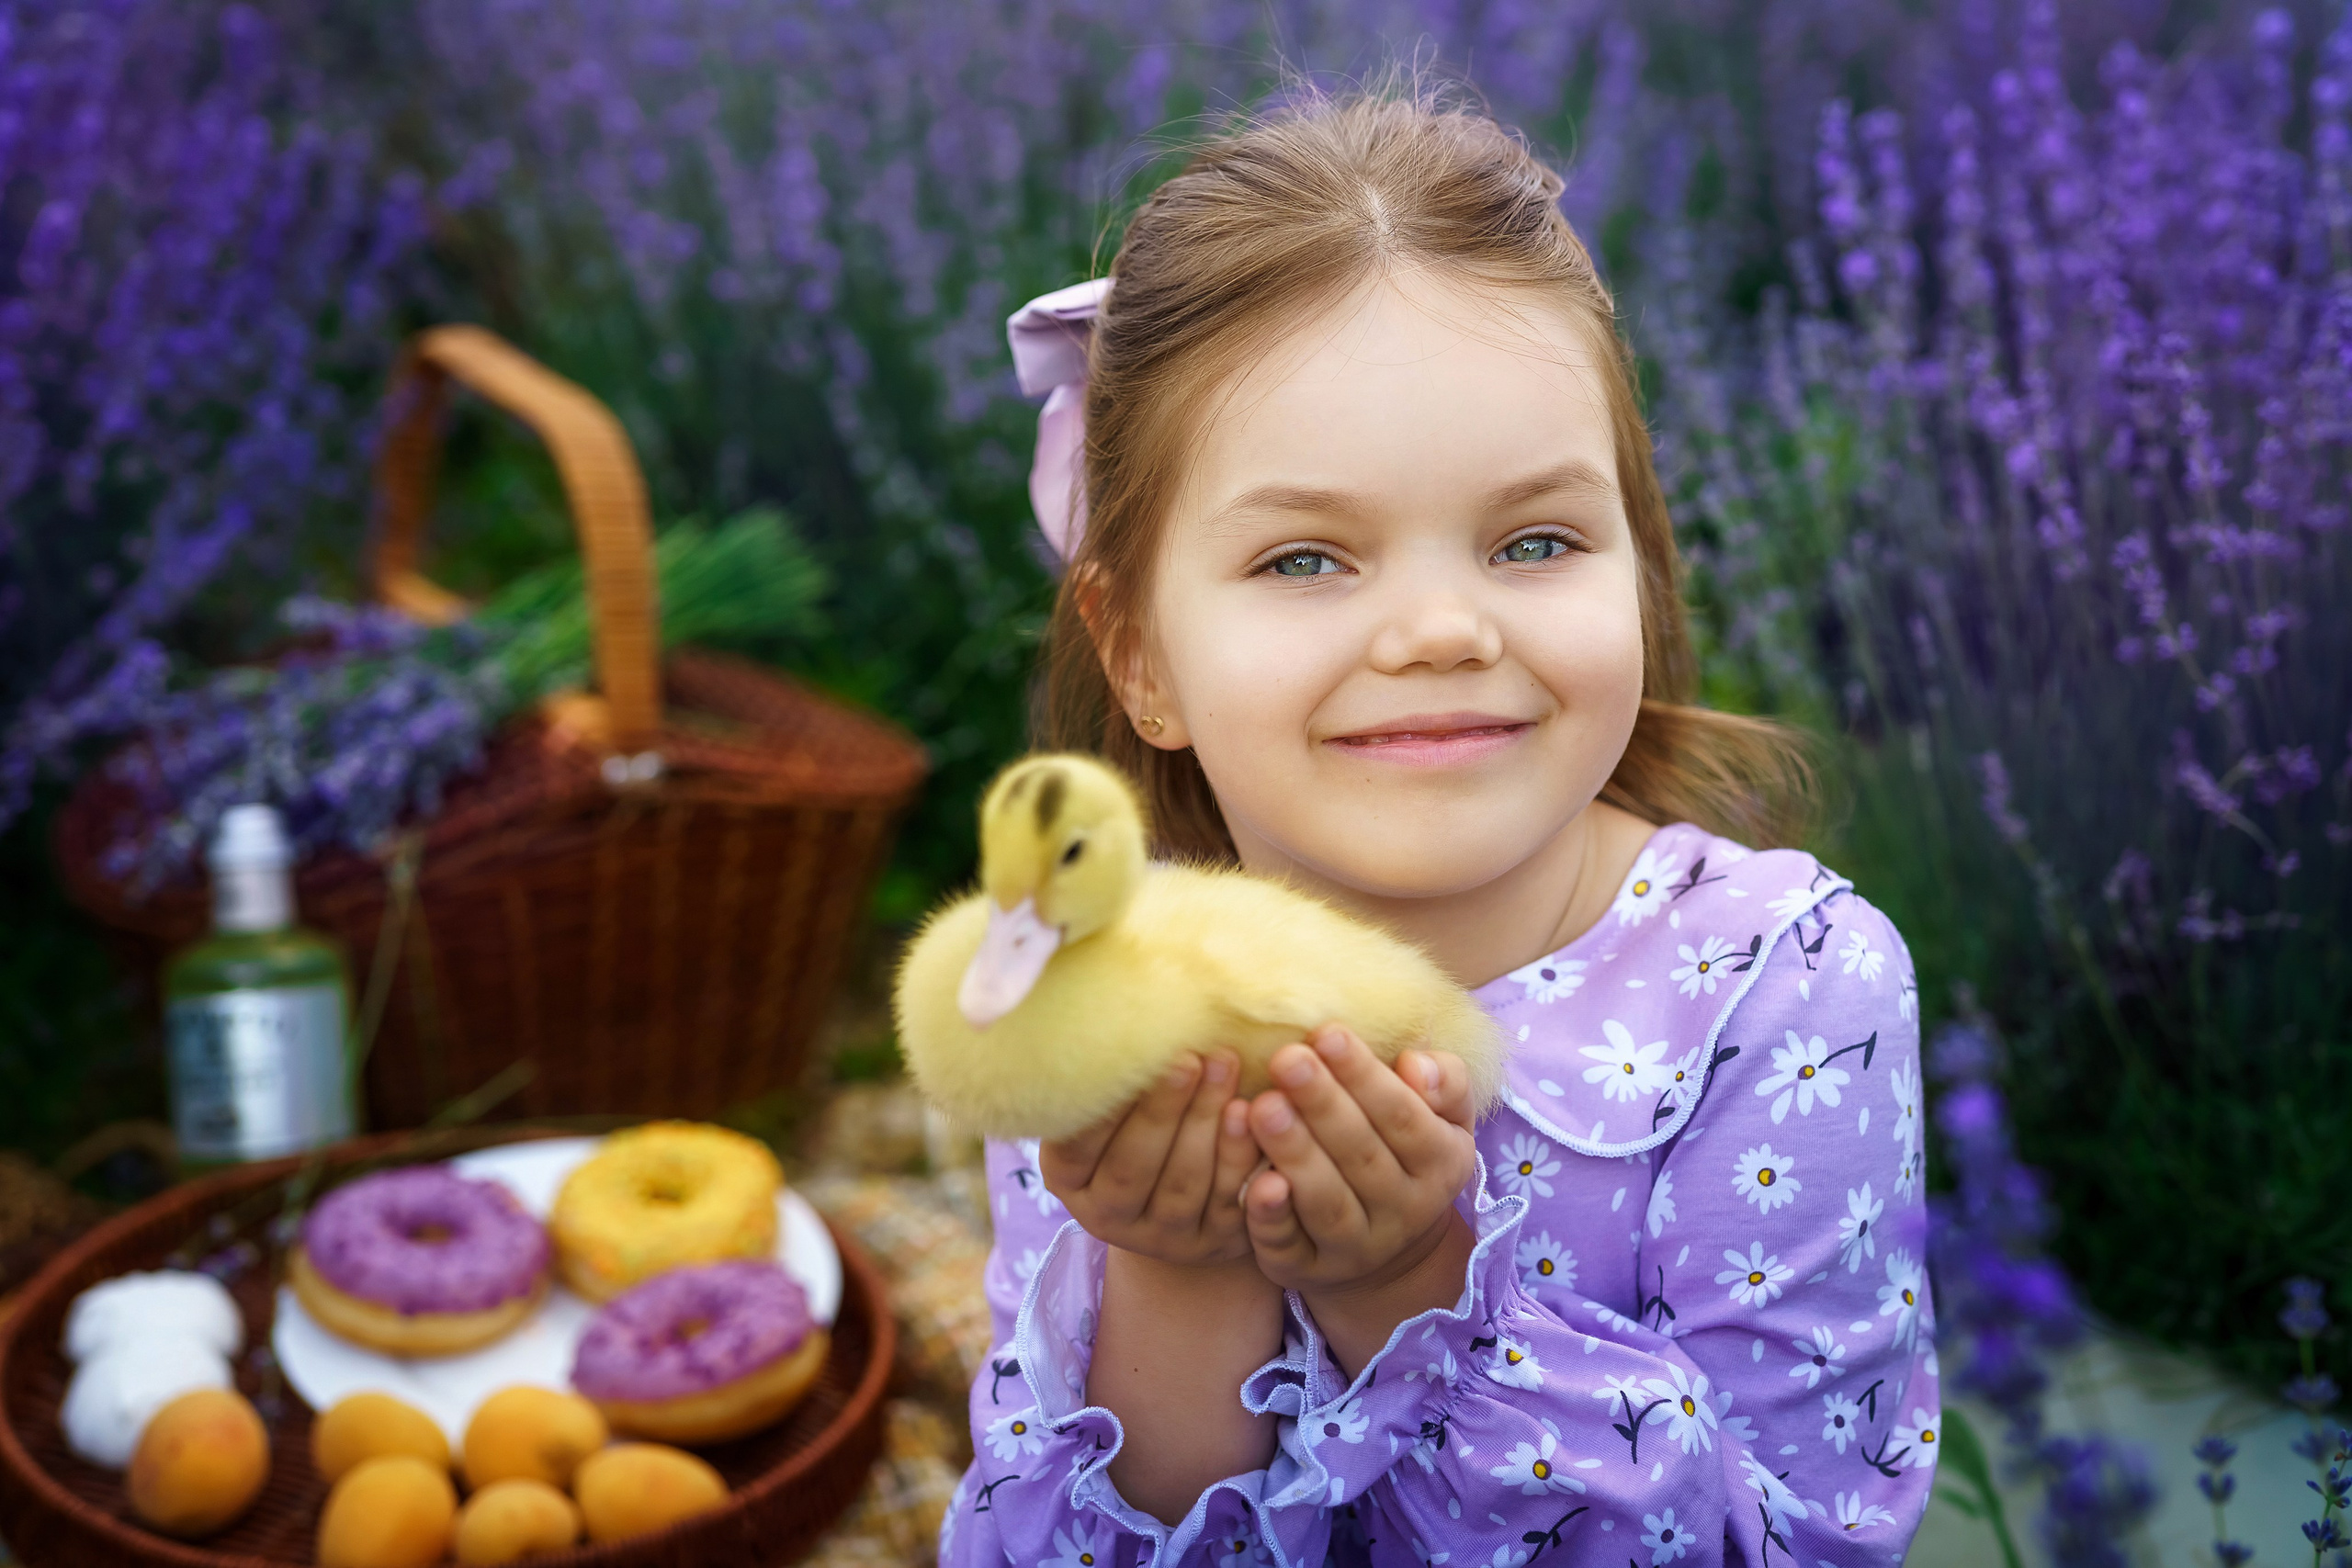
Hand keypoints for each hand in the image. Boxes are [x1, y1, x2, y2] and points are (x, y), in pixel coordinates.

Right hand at [1040, 1051, 1260, 1266]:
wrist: (1182, 1197)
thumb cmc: (1136, 1125)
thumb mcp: (1109, 1110)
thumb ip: (1108, 1076)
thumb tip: (1110, 1004)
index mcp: (1068, 1178)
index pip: (1077, 1147)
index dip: (1106, 1107)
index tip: (1134, 1058)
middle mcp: (1106, 1215)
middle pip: (1133, 1166)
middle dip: (1163, 1110)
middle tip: (1190, 1058)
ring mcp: (1160, 1236)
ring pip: (1182, 1185)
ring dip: (1205, 1125)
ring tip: (1225, 1069)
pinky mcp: (1212, 1243)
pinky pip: (1227, 1201)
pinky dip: (1239, 1157)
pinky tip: (1250, 1114)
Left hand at [1242, 1027, 1477, 1297]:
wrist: (1390, 1254)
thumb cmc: (1406, 1153)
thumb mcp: (1445, 1118)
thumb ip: (1446, 1082)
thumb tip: (1417, 1066)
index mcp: (1440, 1163)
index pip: (1404, 1117)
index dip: (1366, 1077)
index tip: (1327, 1034)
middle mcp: (1404, 1211)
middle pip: (1362, 1155)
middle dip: (1322, 1105)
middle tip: (1286, 1059)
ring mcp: (1356, 1247)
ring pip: (1326, 1201)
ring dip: (1295, 1154)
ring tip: (1261, 1107)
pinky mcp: (1307, 1270)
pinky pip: (1289, 1246)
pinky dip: (1271, 1217)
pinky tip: (1254, 1183)